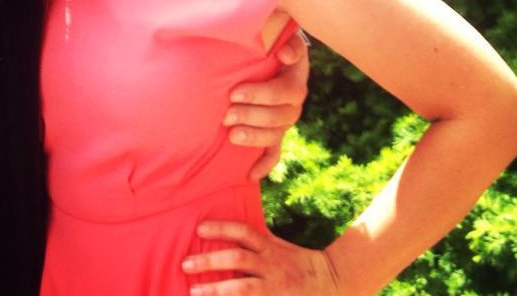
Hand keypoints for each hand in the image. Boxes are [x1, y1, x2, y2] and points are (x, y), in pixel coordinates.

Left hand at [181, 221, 339, 294]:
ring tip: (194, 291)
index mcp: (270, 247)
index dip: (221, 228)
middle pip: (237, 258)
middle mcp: (270, 265)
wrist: (331, 283)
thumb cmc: (298, 262)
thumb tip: (232, 227)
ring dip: (216, 290)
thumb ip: (258, 238)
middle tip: (185, 263)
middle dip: (210, 261)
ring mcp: (273, 287)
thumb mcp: (279, 245)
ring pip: (242, 288)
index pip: (243, 231)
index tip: (199, 229)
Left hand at [222, 31, 309, 179]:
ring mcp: (286, 114)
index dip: (261, 95)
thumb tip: (285, 55)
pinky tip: (250, 174)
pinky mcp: (275, 128)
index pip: (287, 91)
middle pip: (282, 116)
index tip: (233, 92)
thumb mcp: (275, 23)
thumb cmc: (266, 29)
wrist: (264, 38)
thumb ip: (282, 34)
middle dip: (252, 117)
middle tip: (226, 115)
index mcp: (296, 73)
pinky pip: (276, 150)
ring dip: (255, 137)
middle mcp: (295, 97)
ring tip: (232, 136)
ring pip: (277, 134)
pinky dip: (264, 164)